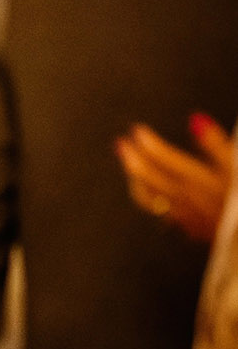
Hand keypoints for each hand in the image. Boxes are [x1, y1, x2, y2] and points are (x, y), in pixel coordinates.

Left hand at [117, 115, 233, 244]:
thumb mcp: (236, 167)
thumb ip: (216, 144)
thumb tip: (196, 119)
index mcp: (197, 181)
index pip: (163, 158)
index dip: (148, 142)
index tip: (137, 130)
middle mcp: (185, 198)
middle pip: (148, 177)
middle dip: (132, 158)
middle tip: (121, 143)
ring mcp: (184, 216)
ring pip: (147, 196)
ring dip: (135, 178)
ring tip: (128, 165)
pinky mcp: (189, 228)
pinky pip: (158, 211)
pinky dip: (147, 196)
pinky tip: (146, 191)